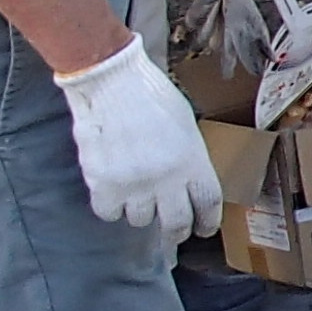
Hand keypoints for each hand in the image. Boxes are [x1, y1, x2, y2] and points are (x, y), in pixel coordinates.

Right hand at [52, 41, 223, 236]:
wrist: (110, 80)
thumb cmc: (149, 94)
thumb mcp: (185, 125)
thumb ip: (189, 158)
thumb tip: (188, 184)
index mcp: (192, 161)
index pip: (208, 204)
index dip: (207, 222)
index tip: (203, 228)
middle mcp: (166, 179)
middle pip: (177, 223)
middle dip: (176, 230)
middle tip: (172, 230)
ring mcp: (134, 184)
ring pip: (141, 220)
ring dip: (141, 212)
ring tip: (136, 195)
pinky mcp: (104, 185)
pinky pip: (109, 213)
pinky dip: (112, 207)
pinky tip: (113, 194)